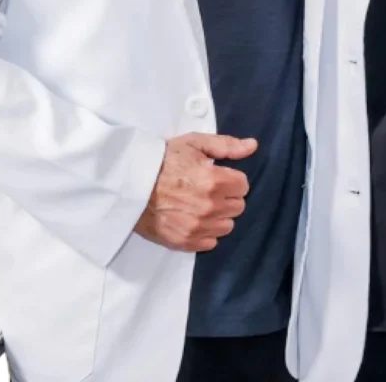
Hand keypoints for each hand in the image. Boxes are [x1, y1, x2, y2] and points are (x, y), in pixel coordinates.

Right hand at [134, 133, 257, 252]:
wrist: (131, 184)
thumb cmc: (164, 160)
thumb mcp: (194, 143)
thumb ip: (227, 145)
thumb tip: (253, 146)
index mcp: (214, 181)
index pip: (243, 186)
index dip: (233, 179)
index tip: (220, 176)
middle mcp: (209, 207)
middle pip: (238, 207)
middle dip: (228, 197)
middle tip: (211, 189)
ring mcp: (197, 227)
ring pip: (227, 226)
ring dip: (219, 216)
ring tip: (203, 205)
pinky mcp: (184, 242)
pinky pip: (210, 243)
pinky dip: (206, 232)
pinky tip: (195, 219)